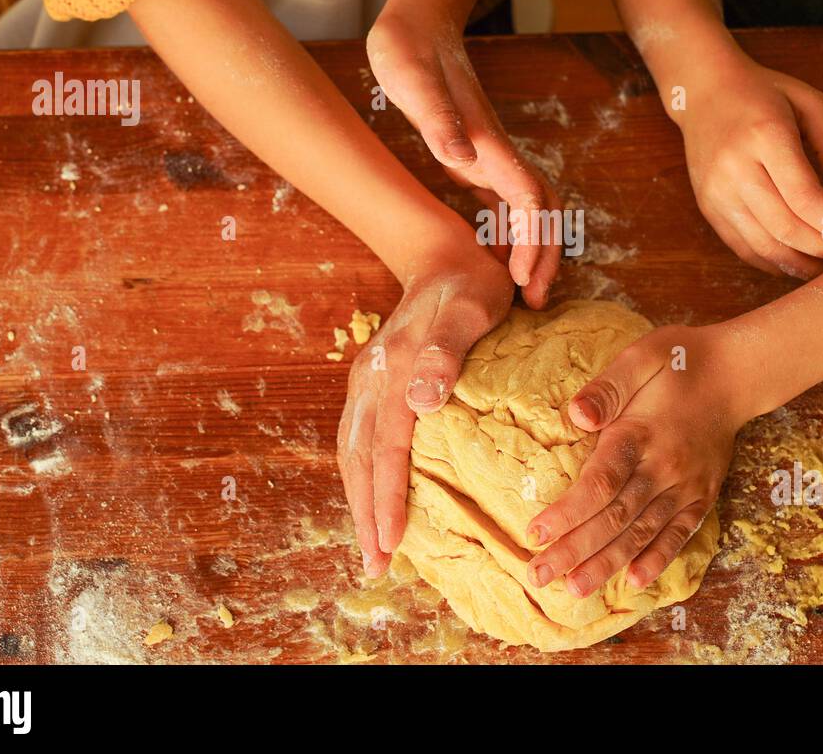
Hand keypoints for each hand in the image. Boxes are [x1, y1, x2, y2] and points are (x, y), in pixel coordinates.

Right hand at [336, 236, 512, 577]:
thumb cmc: (471, 286)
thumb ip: (445, 353)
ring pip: (352, 452)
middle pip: (360, 459)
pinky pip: (357, 438)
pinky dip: (360, 476)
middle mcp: (371, 379)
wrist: (444, 256)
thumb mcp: (470, 310)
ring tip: (371, 548)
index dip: (387, 499)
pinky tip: (372, 499)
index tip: (391, 544)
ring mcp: (366, 380)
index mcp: (392, 370)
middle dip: (366, 515)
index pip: (386, 449)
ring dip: (358, 502)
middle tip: (377, 566)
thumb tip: (420, 401)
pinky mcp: (371, 381)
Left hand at [367, 0, 560, 307]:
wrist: (416, 24)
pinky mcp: (475, 156)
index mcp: (487, 142)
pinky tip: (495, 261)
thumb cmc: (409, 51)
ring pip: (527, 211)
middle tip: (536, 304)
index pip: (528, 200)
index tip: (523, 281)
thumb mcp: (413, 82)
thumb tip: (461, 158)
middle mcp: (496, 152)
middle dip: (545, 257)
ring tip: (525, 293)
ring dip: (532, 250)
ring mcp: (488, 155)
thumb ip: (439, 120)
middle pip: (541, 212)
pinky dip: (507, 236)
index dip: (532, 243)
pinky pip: (504, 205)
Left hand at [524, 323, 747, 596]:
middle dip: (575, 550)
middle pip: (615, 518)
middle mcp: (664, 468)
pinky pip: (679, 533)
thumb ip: (608, 387)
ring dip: (607, 563)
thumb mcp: (641, 358)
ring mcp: (686, 486)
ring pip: (642, 533)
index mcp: (641, 435)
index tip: (535, 534)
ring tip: (575, 589)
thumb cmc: (679, 361)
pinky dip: (658, 559)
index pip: (600, 483)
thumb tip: (577, 415)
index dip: (567, 512)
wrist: (738, 372)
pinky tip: (634, 581)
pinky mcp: (701, 495)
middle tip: (539, 576)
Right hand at [674, 43, 822, 278]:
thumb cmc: (762, 94)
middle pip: (785, 227)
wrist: (702, 91)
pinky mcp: (708, 207)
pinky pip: (743, 247)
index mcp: (765, 136)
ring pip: (763, 245)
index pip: (804, 196)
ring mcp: (716, 192)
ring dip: (800, 264)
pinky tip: (796, 261)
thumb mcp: (809, 100)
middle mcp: (735, 168)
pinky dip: (773, 262)